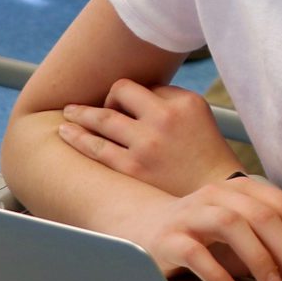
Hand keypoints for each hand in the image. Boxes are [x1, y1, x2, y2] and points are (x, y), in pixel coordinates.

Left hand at [56, 79, 235, 196]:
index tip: (128, 107)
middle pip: (120, 91)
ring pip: (102, 118)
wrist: (216, 194)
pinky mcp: (133, 168)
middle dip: (106, 97)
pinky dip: (78, 137)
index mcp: (184, 102)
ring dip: (81, 113)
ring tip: (68, 113)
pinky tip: (65, 132)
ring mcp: (147, 144)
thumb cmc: (205, 154)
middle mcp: (165, 118)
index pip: (146, 86)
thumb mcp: (198, 115)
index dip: (135, 97)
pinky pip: (96, 148)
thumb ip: (168, 100)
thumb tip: (130, 95)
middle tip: (95, 106)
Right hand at [131, 174, 281, 280]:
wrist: (143, 229)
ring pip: (231, 225)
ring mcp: (191, 214)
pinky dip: (218, 274)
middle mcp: (219, 195)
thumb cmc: (204, 237)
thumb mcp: (248, 246)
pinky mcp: (167, 239)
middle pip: (264, 216)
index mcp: (243, 190)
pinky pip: (195, 253)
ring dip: (258, 259)